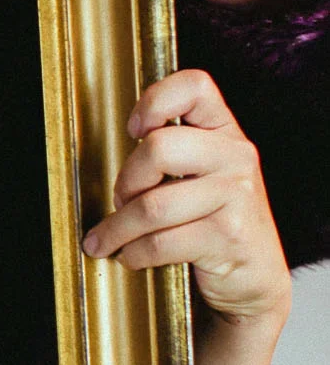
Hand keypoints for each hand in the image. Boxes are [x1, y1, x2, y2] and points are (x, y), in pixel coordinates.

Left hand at [81, 69, 288, 327]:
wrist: (254, 278)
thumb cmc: (213, 221)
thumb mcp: (199, 177)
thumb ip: (167, 153)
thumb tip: (112, 154)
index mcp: (225, 131)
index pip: (194, 86)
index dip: (154, 101)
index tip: (133, 130)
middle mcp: (237, 156)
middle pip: (159, 148)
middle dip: (126, 181)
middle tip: (121, 201)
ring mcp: (237, 196)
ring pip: (152, 205)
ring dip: (118, 229)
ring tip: (110, 239)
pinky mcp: (229, 236)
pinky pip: (160, 242)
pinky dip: (134, 254)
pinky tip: (133, 256)